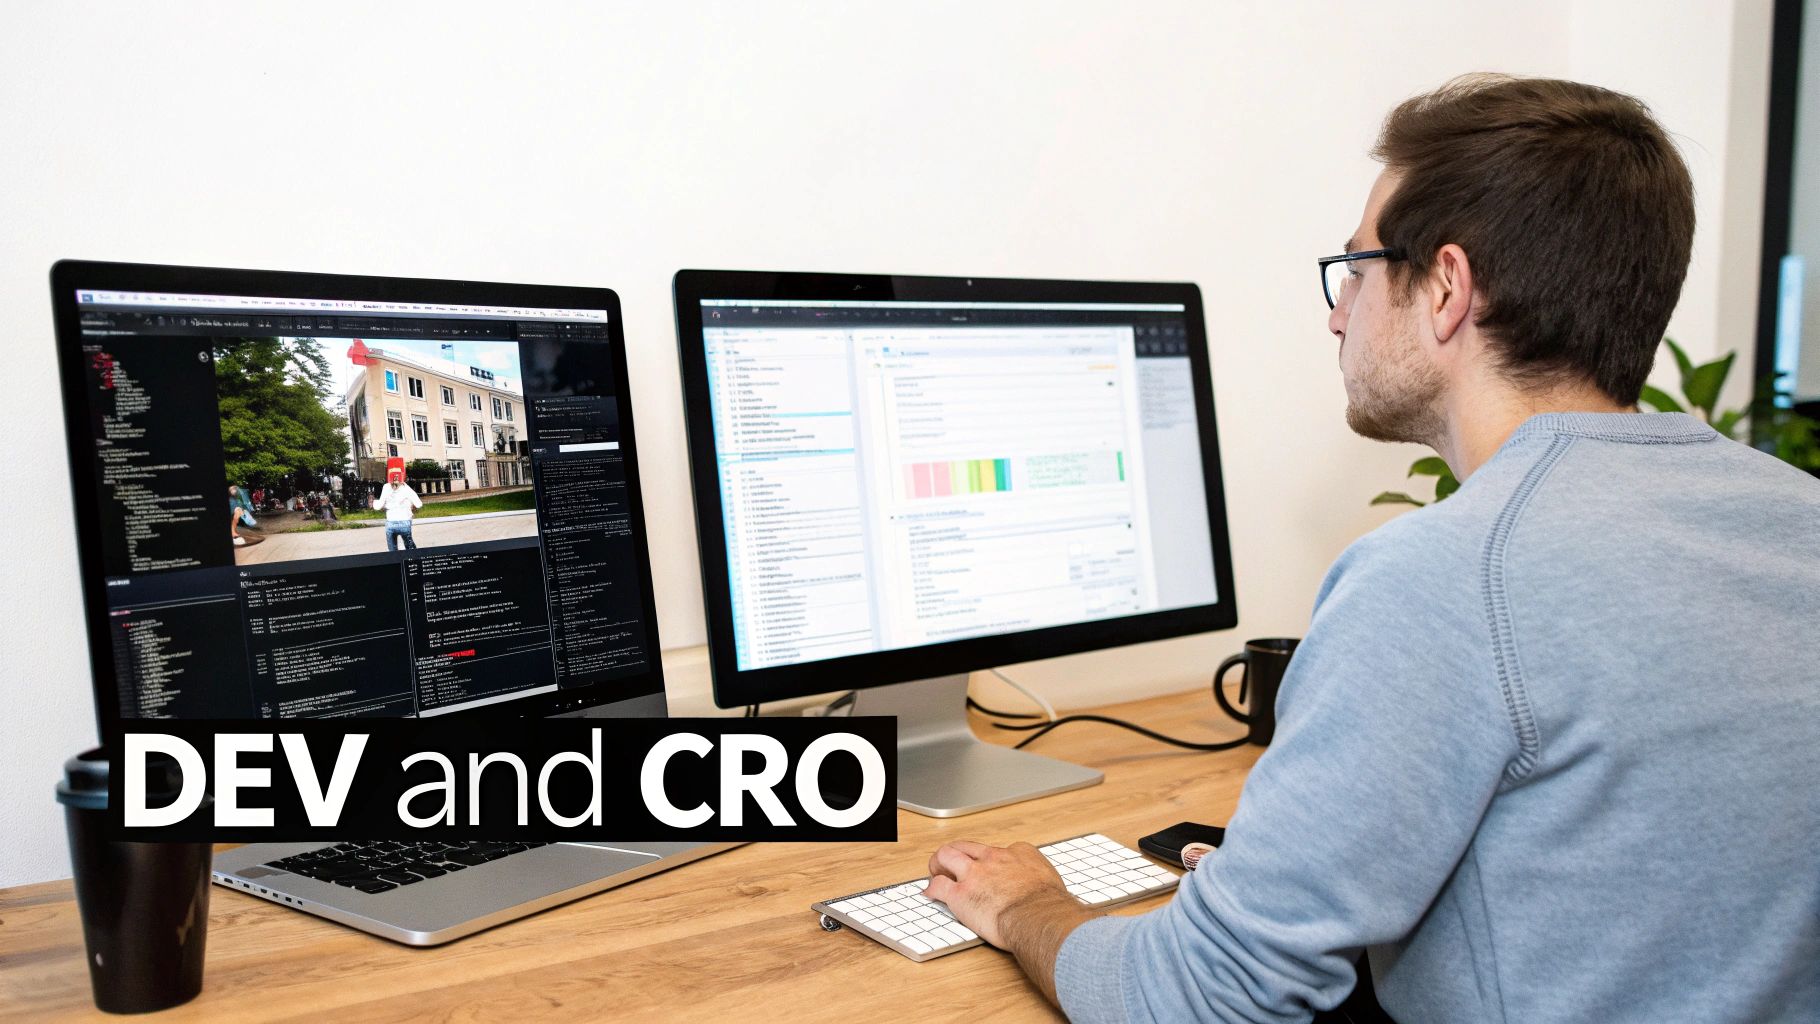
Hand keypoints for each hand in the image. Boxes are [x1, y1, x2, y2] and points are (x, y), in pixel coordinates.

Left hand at [924, 840, 1085, 948]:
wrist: (1040, 917)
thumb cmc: (1050, 906)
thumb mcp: (1052, 882)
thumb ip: (1041, 882)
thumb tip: (1045, 895)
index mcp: (1019, 853)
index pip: (998, 850)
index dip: (990, 861)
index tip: (989, 871)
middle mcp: (994, 858)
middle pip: (966, 846)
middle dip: (957, 853)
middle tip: (952, 863)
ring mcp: (975, 874)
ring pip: (946, 856)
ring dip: (938, 863)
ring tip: (935, 872)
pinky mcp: (961, 894)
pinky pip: (938, 886)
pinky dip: (932, 889)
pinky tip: (930, 894)